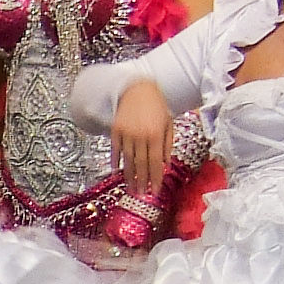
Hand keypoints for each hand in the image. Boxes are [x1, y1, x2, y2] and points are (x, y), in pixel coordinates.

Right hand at [111, 80, 176, 194]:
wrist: (137, 89)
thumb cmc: (156, 105)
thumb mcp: (168, 123)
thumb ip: (167, 144)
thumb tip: (164, 164)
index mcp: (156, 134)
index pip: (156, 162)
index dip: (155, 178)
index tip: (154, 191)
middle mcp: (141, 135)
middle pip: (141, 164)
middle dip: (142, 181)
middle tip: (141, 194)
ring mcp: (126, 133)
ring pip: (128, 160)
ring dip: (129, 176)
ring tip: (130, 188)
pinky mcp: (115, 130)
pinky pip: (116, 150)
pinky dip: (116, 162)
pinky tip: (117, 172)